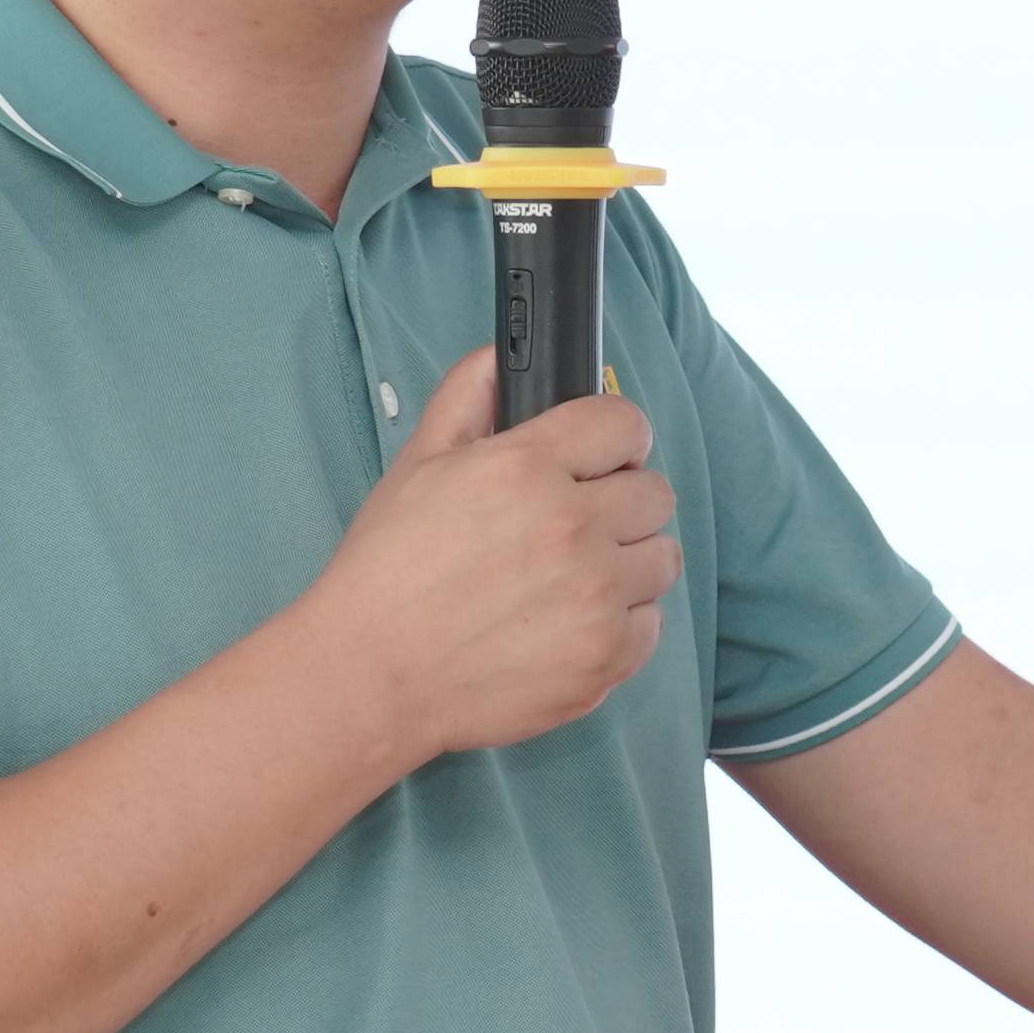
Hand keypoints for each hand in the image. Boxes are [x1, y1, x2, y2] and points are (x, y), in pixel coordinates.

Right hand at [303, 350, 681, 762]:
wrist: (371, 676)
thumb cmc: (386, 574)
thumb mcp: (417, 466)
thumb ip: (467, 397)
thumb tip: (500, 356)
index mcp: (525, 469)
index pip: (624, 424)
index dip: (615, 437)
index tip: (605, 455)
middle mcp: (571, 528)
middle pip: (655, 493)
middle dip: (623, 500)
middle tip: (580, 522)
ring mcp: (594, 598)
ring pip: (662, 558)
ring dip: (628, 562)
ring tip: (575, 577)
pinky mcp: (604, 658)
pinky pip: (652, 623)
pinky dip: (622, 622)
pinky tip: (571, 622)